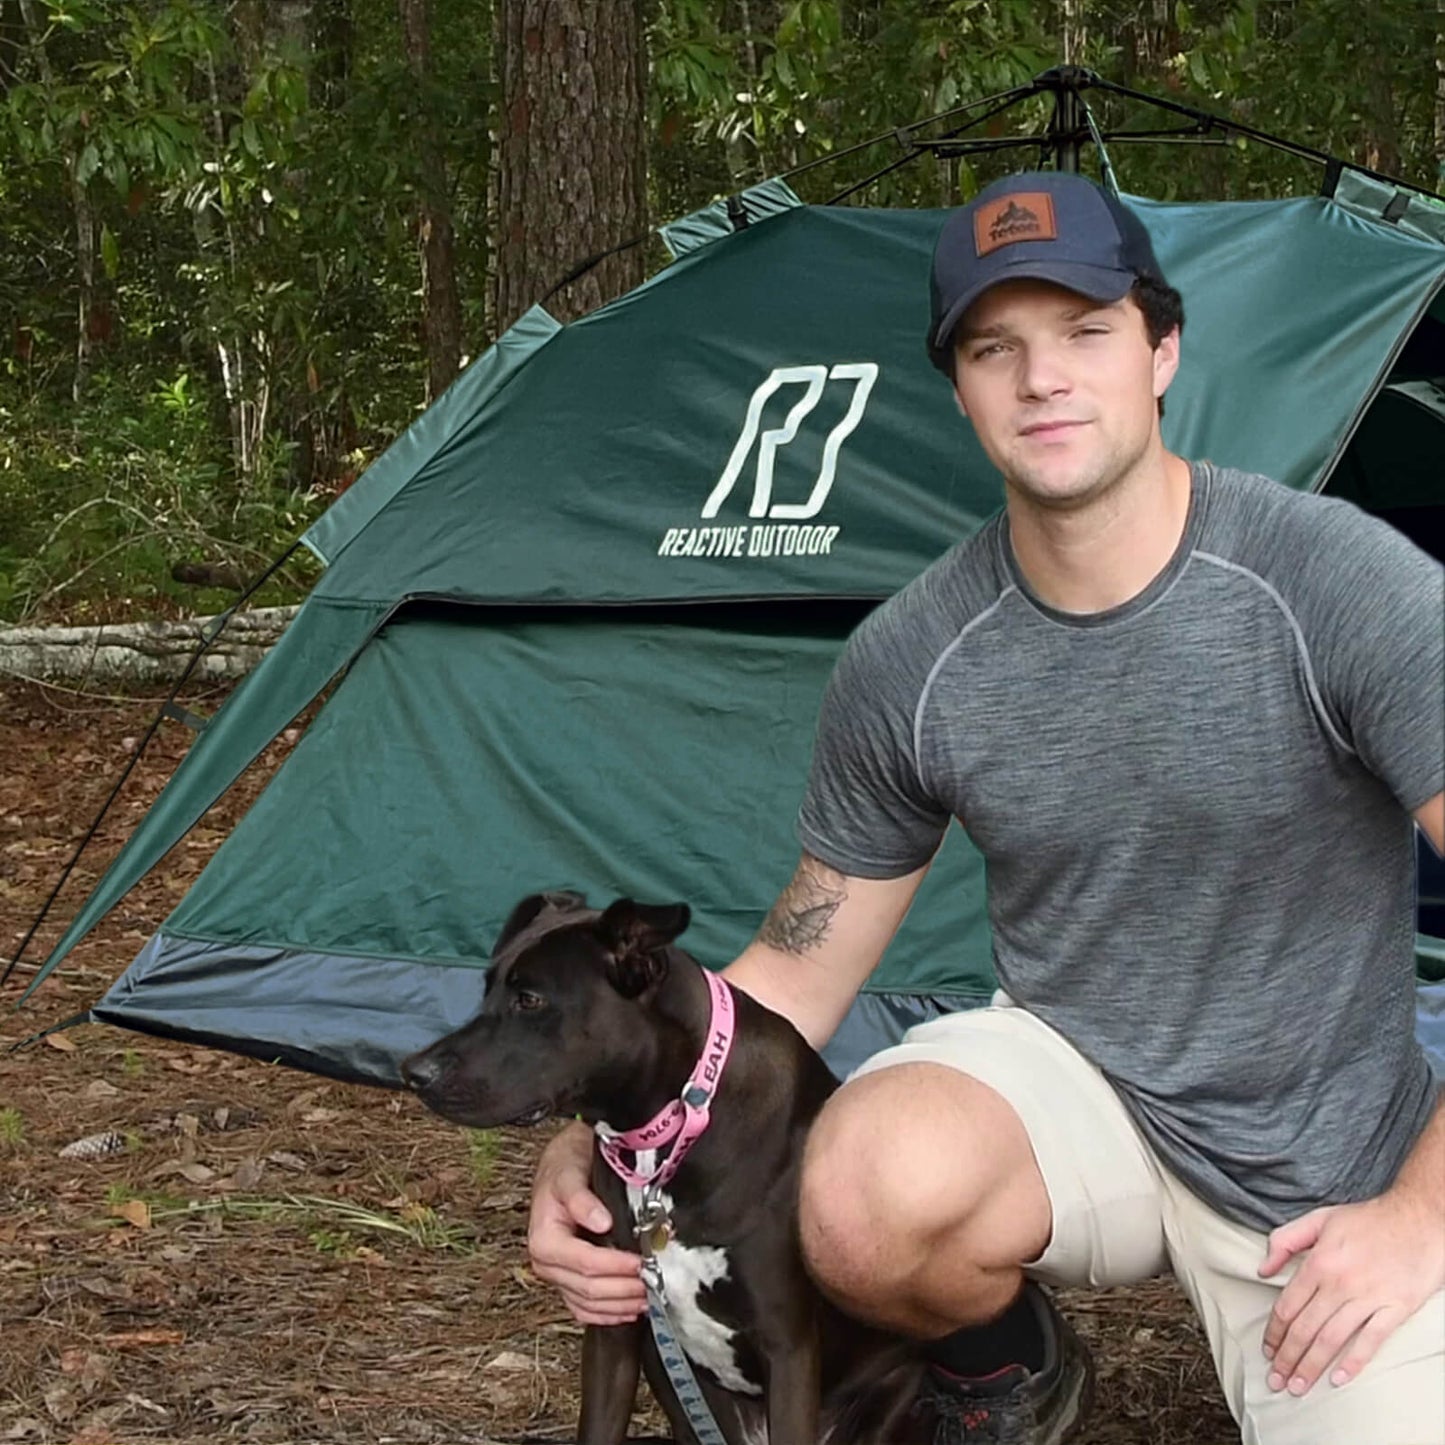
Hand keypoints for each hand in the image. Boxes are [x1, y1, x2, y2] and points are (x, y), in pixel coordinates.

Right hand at [527, 1121, 645, 1325]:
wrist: (561, 1164)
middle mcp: (546, 1263)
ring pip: (588, 1305)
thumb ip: (582, 1198)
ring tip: (648, 1298)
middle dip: (623, 1289)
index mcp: (544, 1239)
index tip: (642, 1262)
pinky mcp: (566, 1281)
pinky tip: (628, 1310)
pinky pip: (584, 1308)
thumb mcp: (570, 1173)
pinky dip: (607, 1313)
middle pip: (588, 1289)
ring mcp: (556, 1275)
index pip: (586, 1263)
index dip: (616, 1266)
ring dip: (620, 1305)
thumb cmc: (565, 1166)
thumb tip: (601, 1221)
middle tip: (653, 1282)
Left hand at [1258, 1193, 1444, 1395]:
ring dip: (1312, 1366)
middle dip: (1287, 1358)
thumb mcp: (1319, 1219)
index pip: (1288, 1306)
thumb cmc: (1368, 1219)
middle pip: (1306, 1329)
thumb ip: (1285, 1240)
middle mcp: (1340, 1284)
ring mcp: (1369, 1298)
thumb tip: (1263, 1268)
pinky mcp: (1396, 1309)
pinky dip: (1353, 1362)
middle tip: (1276, 1381)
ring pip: (1332, 1340)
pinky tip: (1338, 1379)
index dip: (1274, 1333)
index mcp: (1319, 1263)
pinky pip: (1371, 1341)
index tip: (1268, 1350)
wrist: (1418, 1219)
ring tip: (1298, 1386)